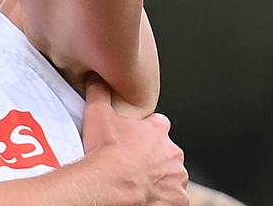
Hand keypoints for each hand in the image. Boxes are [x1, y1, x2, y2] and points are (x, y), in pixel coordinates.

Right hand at [82, 76, 188, 205]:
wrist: (109, 185)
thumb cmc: (106, 152)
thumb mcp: (97, 112)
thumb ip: (99, 92)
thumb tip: (96, 78)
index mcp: (158, 130)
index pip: (158, 124)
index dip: (144, 131)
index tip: (131, 138)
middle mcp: (173, 153)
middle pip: (165, 152)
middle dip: (152, 156)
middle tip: (130, 162)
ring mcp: (176, 178)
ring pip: (170, 176)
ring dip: (158, 178)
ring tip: (135, 180)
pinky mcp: (176, 200)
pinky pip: (171, 198)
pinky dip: (161, 198)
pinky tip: (143, 195)